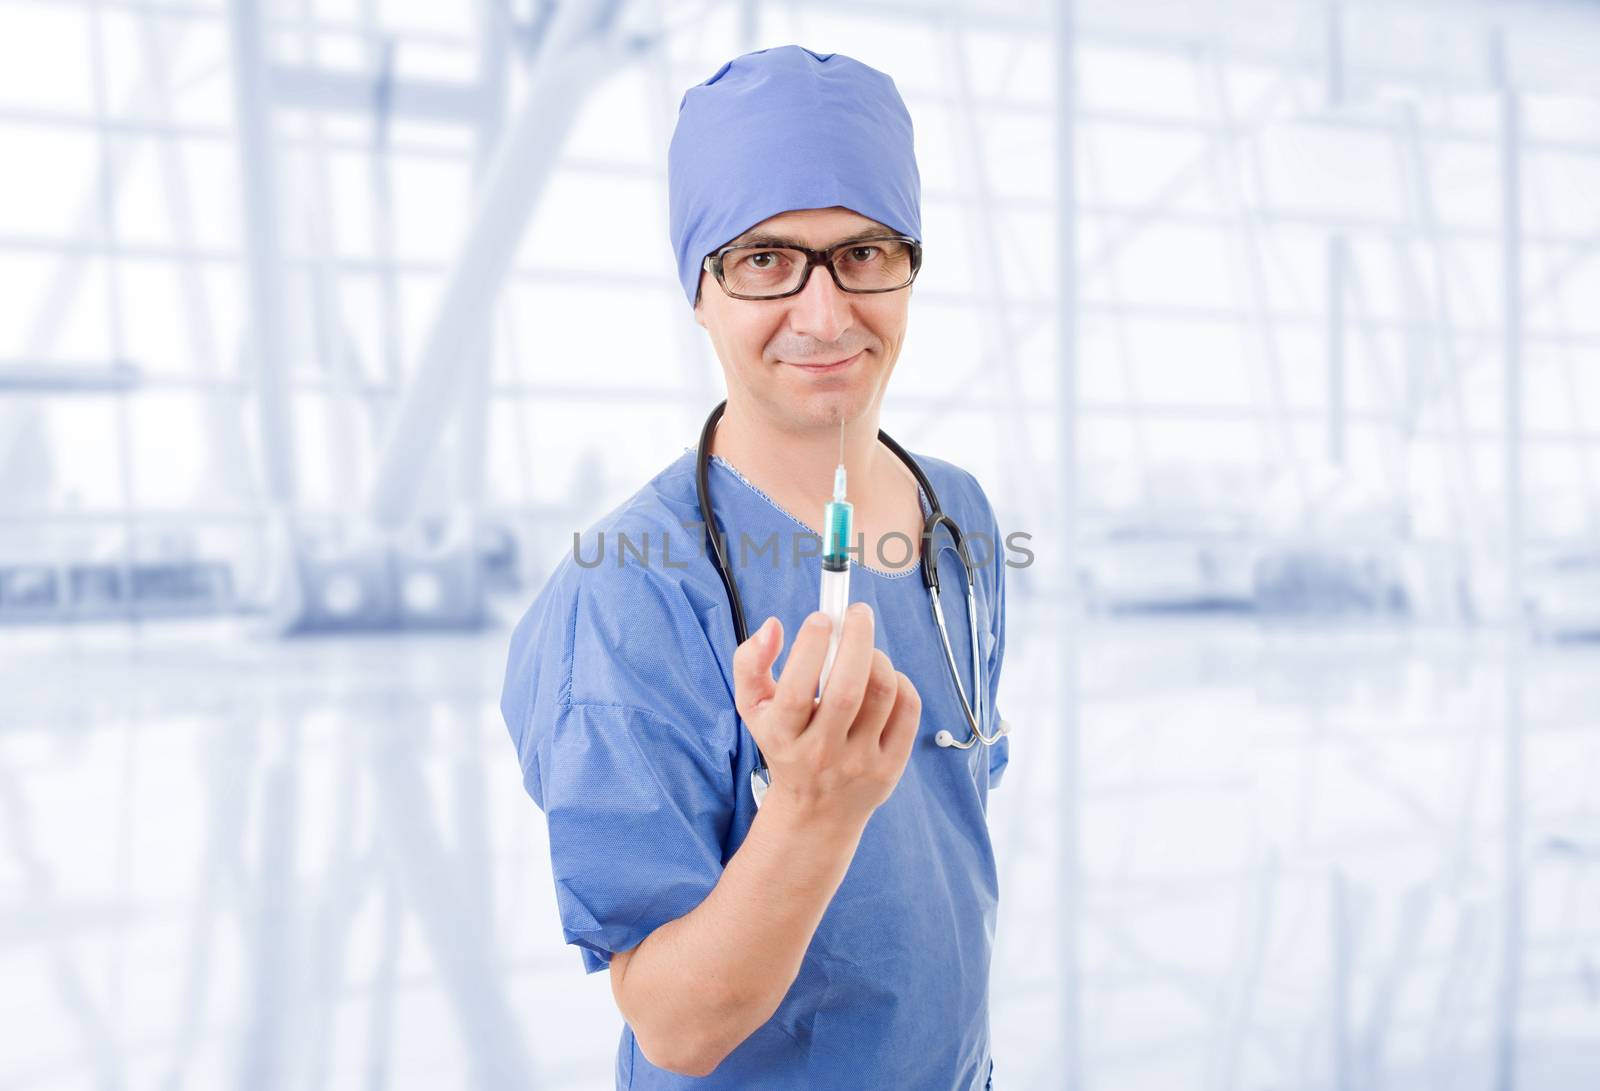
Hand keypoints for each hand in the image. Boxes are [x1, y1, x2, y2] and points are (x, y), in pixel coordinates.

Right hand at [732, 603, 921, 826]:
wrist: (816, 811)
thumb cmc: (785, 744)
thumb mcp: (754, 709)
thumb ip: (749, 663)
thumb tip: (772, 627)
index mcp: (783, 737)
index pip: (797, 691)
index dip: (811, 648)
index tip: (822, 617)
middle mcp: (821, 754)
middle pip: (847, 691)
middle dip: (857, 640)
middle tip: (857, 613)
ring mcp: (860, 763)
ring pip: (881, 693)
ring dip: (877, 657)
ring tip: (865, 649)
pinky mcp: (891, 767)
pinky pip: (906, 710)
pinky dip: (899, 681)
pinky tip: (883, 677)